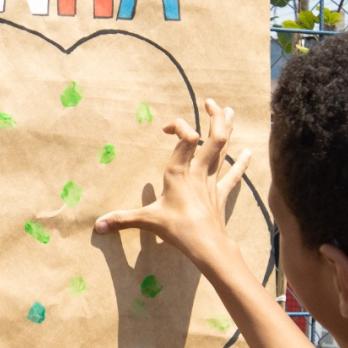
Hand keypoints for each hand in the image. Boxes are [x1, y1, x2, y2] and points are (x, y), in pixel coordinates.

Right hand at [93, 99, 251, 270]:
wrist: (207, 246)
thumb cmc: (178, 230)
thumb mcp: (147, 221)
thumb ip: (122, 219)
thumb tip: (97, 225)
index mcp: (179, 172)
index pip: (187, 138)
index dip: (179, 126)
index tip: (167, 127)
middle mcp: (198, 172)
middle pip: (213, 138)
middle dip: (214, 117)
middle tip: (210, 102)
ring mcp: (212, 182)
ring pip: (223, 151)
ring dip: (227, 129)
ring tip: (230, 111)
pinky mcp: (220, 194)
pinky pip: (233, 176)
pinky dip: (242, 164)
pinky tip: (250, 153)